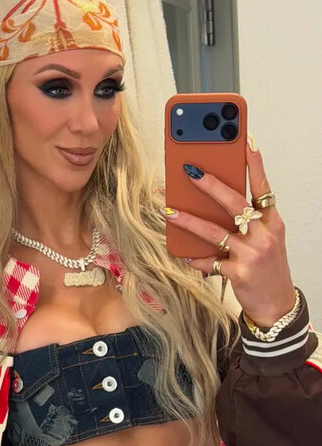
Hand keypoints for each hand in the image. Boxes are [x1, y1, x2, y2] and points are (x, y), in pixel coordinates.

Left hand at [165, 139, 295, 326]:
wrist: (276, 304)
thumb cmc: (267, 267)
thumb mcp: (266, 239)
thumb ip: (248, 221)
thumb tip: (215, 203)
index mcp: (272, 222)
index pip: (263, 188)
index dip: (255, 164)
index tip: (245, 141)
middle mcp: (263, 235)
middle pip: (234, 204)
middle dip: (210, 185)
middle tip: (190, 171)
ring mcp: (251, 254)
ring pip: (214, 232)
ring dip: (189, 221)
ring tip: (169, 212)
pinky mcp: (238, 273)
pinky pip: (209, 262)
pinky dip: (194, 258)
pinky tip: (182, 254)